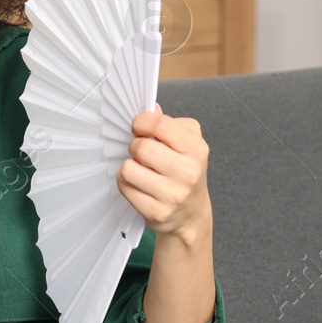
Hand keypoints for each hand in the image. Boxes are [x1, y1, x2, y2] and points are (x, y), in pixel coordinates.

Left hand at [117, 102, 211, 241]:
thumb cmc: (185, 172)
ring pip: (128, 169)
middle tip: (141, 152)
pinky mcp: (156, 212)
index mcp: (197, 150)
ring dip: (129, 166)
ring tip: (140, 169)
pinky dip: (125, 183)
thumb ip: (169, 124)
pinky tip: (137, 184)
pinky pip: (124, 187)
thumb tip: (151, 108)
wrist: (191, 214)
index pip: (160, 124)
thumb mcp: (188, 144)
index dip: (142, 122)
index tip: (139, 127)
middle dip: (135, 146)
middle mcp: (188, 173)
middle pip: (141, 148)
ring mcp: (172, 195)